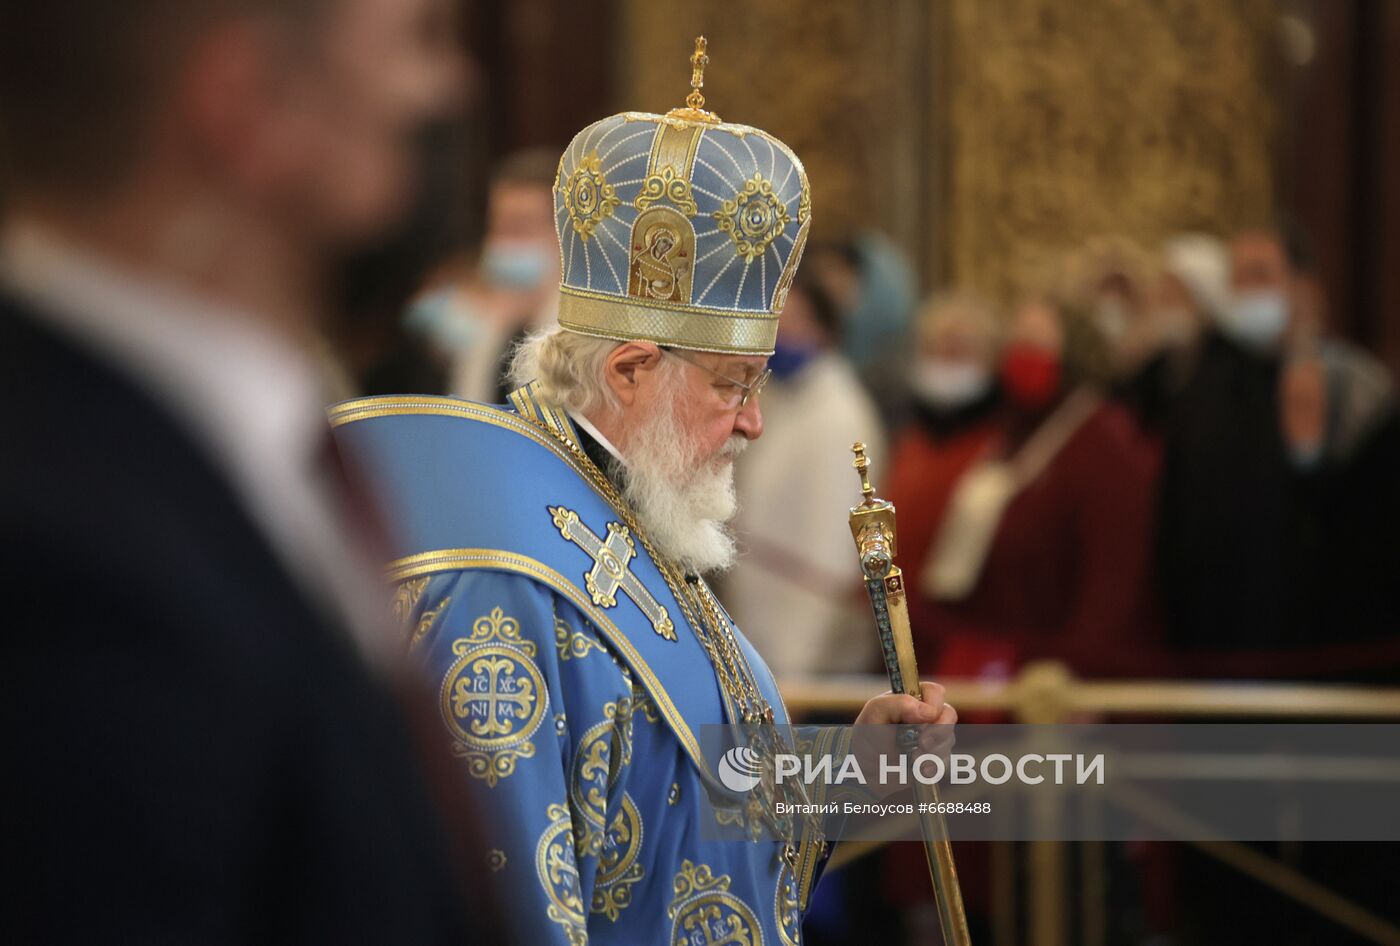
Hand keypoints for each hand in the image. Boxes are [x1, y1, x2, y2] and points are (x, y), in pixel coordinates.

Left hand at [852, 682, 956, 796]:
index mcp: (911, 699)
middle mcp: (925, 716)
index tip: (922, 719)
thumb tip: (928, 711)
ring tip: (912, 758)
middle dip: (938, 731)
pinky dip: (932, 766)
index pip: (935, 692)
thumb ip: (897, 704)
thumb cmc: (868, 737)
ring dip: (932, 751)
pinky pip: (945, 761)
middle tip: (922, 743)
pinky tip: (917, 768)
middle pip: (949, 715)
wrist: (865, 773)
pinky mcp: (935, 758)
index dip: (934, 704)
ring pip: (948, 740)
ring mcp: (933, 737)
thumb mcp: (874, 714)